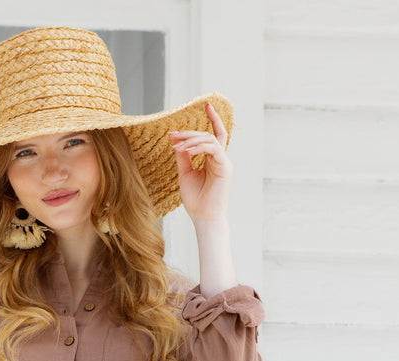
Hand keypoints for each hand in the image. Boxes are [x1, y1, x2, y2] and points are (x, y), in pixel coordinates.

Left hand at [168, 102, 232, 223]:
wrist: (203, 217)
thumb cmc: (196, 200)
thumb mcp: (185, 174)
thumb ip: (184, 157)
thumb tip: (177, 142)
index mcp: (213, 160)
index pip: (214, 135)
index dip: (213, 119)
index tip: (206, 105)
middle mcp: (221, 159)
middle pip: (208, 135)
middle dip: (189, 133)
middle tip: (172, 135)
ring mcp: (224, 162)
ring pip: (210, 140)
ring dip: (191, 140)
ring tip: (176, 145)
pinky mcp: (225, 167)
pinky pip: (213, 148)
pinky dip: (199, 147)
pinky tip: (186, 150)